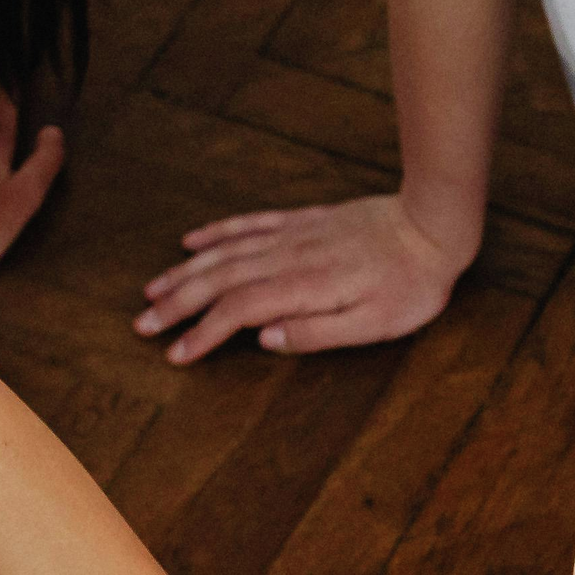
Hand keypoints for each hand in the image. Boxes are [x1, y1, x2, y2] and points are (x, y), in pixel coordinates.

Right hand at [135, 194, 467, 363]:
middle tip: (143, 324)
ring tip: (152, 290)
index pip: (238, 310)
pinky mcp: (302, 221)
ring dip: (185, 272)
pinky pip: (248, 224)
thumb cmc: (410, 285)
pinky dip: (216, 233)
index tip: (176, 354)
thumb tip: (265, 339)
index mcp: (304, 286)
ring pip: (226, 252)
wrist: (432, 225)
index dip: (203, 332)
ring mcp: (292, 235)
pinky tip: (191, 242)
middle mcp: (288, 256)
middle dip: (177, 303)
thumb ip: (318, 332)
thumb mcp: (375, 325)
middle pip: (219, 279)